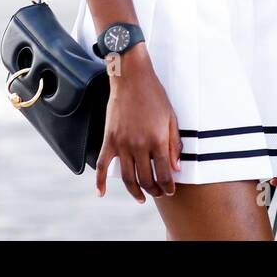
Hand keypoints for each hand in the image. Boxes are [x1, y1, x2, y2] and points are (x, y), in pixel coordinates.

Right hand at [95, 44, 182, 202]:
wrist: (132, 78)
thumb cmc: (155, 95)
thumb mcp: (171, 118)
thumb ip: (174, 143)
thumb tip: (176, 167)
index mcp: (157, 140)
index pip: (164, 172)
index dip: (168, 185)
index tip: (170, 190)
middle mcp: (139, 145)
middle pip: (146, 178)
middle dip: (154, 190)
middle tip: (158, 193)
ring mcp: (122, 143)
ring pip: (127, 177)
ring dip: (134, 191)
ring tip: (141, 197)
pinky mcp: (108, 139)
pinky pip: (102, 165)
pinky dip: (100, 181)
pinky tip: (101, 193)